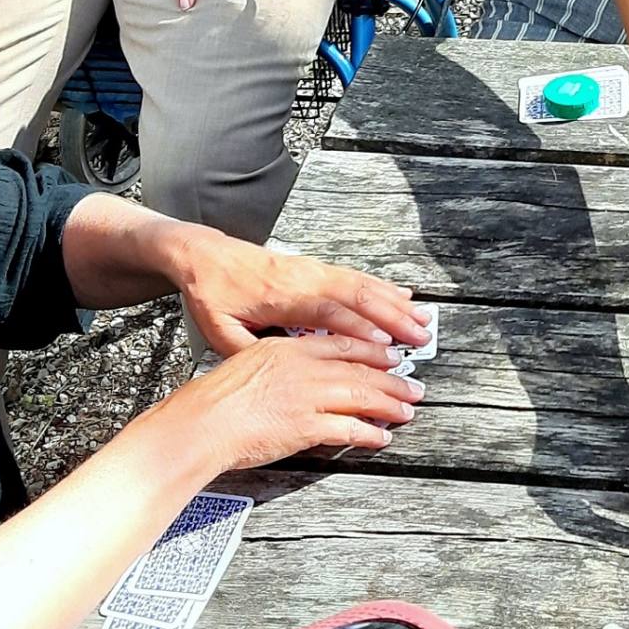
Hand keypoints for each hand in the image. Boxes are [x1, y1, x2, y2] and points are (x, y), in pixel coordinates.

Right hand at [166, 332, 421, 469]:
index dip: (373, 350)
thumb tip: (298, 370)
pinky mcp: (307, 426)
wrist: (202, 422)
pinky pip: (349, 428)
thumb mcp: (249, 362)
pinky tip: (382, 437)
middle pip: (360, 369)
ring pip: (362, 395)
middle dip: (392, 379)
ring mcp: (307, 396)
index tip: (392, 355)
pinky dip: (370, 433)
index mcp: (288, 348)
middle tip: (413, 386)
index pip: (342, 344)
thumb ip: (279, 362)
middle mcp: (303, 367)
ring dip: (390, 404)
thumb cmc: (216, 398)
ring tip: (407, 410)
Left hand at [176, 233, 427, 357]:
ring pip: (362, 285)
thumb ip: (249, 352)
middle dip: (393, 318)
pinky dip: (383, 287)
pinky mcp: (315, 267)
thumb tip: (278, 374)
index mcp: (282, 297)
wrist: (205, 254)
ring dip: (395, 303)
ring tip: (423, 320)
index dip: (360, 331)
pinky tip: (402, 296)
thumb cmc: (212, 292)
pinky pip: (355, 277)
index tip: (387, 348)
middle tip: (421, 338)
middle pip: (357, 296)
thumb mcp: (219, 330)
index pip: (330, 314)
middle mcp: (304, 279)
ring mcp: (312, 270)